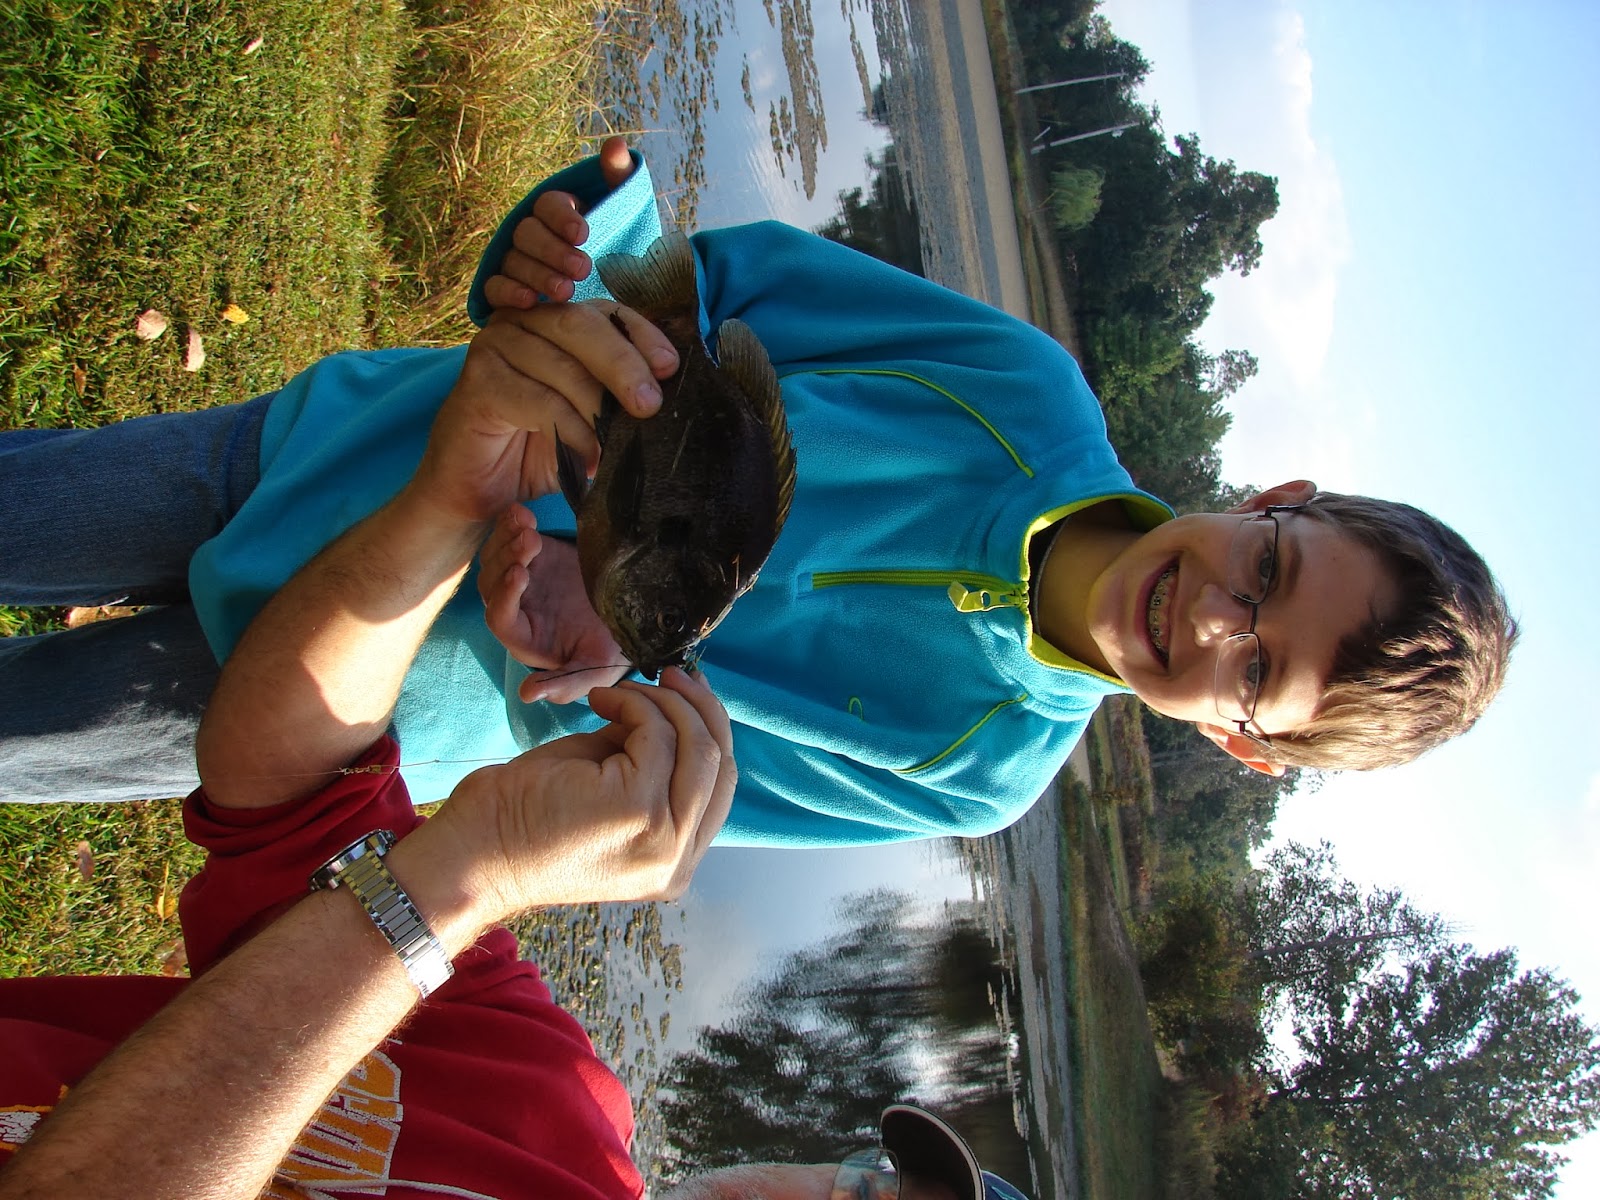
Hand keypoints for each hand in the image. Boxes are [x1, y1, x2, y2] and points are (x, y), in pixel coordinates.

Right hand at [408, 300, 677, 523]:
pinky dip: (572, 430)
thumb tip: (667, 396)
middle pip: (582, 325)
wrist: (478, 490)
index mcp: (555, 321)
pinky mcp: (479, 381)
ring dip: (600, 408)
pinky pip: (540, 400)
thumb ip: (620, 397)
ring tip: (620, 444)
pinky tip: (589, 457)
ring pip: (562, 364)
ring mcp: (495, 346)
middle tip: (650, 404)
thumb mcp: (591, 417)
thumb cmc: (538, 449)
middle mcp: (522, 322)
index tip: (671, 367)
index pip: (608, 311)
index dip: (643, 334)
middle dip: (624, 364)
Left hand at [447, 668, 735, 909]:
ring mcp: (663, 838)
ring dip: (663, 703)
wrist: (473, 856)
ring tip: (620, 691)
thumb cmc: (525, 822)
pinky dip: (632, 703)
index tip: (684, 693)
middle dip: (698, 707)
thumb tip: (673, 709)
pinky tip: (599, 701)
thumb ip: (648, 764)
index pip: (719, 787)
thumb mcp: (606, 791)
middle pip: (718, 764)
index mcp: (674, 863)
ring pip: (697, 746)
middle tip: (670, 674)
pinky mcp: (638, 809)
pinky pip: (657, 735)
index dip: (709, 731)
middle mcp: (678, 859)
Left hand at [479, 503, 629, 701]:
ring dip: (507, 539)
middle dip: (507, 559)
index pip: (500, 617)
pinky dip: (513, 524)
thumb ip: (565, 684)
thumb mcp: (596, 671)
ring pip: (496, 557)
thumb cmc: (612, 649)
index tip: (522, 574)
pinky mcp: (535, 556)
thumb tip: (528, 695)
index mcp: (524, 638)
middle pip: (492, 582)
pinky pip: (511, 537)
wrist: (631, 615)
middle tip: (530, 541)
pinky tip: (524, 512)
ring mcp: (524, 579)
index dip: (505, 596)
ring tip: (527, 523)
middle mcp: (517, 608)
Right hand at [481, 136, 635, 306]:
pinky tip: (528, 302)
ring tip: (566, 291)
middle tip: (583, 269)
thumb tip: (616, 144)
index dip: (562, 218)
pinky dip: (507, 293)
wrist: (609, 288)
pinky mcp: (505, 290)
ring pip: (515, 262)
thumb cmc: (614, 243)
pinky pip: (494, 288)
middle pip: (528, 234)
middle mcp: (529, 232)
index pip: (548, 205)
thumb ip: (619, 176)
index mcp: (553, 209)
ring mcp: (514, 260)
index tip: (583, 234)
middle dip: (554, 251)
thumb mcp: (623, 209)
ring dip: (538, 276)